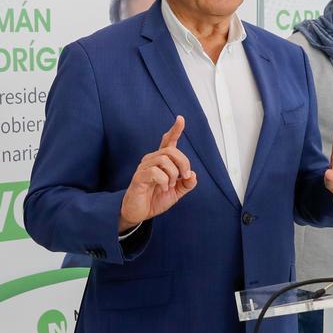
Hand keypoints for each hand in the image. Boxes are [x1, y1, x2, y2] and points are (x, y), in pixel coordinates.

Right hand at [119, 116, 196, 231]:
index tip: (181, 119)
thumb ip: (186, 184)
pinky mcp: (139, 177)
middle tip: (185, 176)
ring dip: (173, 174)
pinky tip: (163, 188)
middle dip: (183, 163)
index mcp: (161, 162)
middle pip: (171, 150)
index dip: (175, 130)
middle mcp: (151, 160)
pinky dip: (164, 180)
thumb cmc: (154, 199)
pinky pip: (155, 172)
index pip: (168, 142)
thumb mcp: (176, 193)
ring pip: (164, 160)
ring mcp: (144, 168)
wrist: (139, 213)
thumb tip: (193, 175)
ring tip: (170, 185)